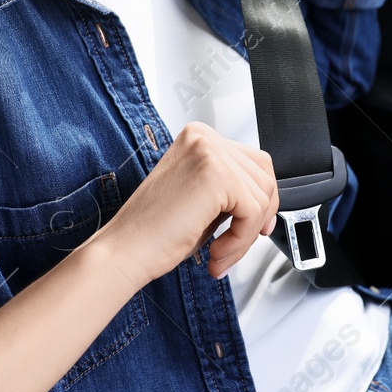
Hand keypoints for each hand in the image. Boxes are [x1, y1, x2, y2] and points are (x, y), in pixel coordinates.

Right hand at [99, 121, 279, 282]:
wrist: (125, 250)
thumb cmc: (155, 231)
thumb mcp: (202, 198)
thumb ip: (232, 189)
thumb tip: (266, 200)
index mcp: (199, 137)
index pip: (254, 162)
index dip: (262, 199)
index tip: (256, 227)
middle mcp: (204, 137)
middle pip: (264, 175)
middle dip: (258, 218)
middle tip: (236, 245)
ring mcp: (209, 152)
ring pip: (262, 197)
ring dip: (246, 236)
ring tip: (219, 254)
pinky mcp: (215, 175)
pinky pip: (253, 212)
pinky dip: (241, 240)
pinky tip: (215, 253)